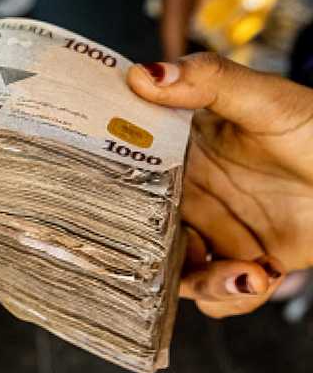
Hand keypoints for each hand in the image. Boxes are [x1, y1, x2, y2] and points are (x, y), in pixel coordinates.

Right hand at [127, 53, 312, 316]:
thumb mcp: (268, 98)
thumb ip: (209, 81)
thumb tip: (143, 74)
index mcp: (178, 149)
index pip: (123, 169)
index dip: (107, 188)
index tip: (104, 203)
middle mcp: (187, 192)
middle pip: (139, 231)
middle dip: (150, 253)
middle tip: (184, 251)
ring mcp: (213, 230)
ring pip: (174, 271)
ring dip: (200, 283)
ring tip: (242, 273)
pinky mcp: (243, 262)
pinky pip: (216, 296)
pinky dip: (230, 297)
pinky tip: (259, 277)